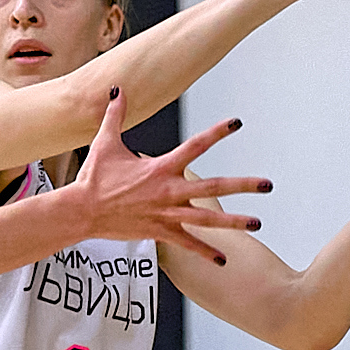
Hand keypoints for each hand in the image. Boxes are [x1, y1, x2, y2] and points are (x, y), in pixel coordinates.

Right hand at [72, 89, 271, 263]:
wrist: (82, 211)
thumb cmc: (94, 179)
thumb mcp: (105, 142)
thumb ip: (116, 115)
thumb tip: (118, 90)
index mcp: (161, 167)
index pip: (196, 145)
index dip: (218, 133)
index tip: (236, 123)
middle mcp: (170, 191)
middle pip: (214, 187)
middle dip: (243, 186)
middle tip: (268, 184)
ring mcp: (167, 213)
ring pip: (207, 219)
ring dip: (234, 221)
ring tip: (257, 222)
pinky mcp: (160, 232)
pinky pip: (187, 244)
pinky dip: (205, 252)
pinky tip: (222, 260)